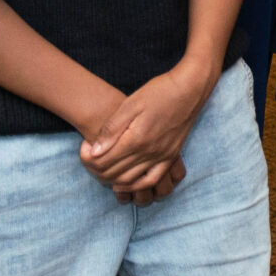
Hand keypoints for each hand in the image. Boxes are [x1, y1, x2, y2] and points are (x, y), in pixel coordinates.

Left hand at [81, 66, 211, 193]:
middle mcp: (149, 153)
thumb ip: (111, 129)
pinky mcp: (171, 157)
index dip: (86, 158)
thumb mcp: (130, 104)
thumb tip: (94, 152)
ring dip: (110, 179)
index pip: (101, 162)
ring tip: (102, 167)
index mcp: (136, 139)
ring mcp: (162, 157)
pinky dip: (135, 186)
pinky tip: (123, 183)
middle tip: (89, 156)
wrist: (190, 88)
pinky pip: (151, 180)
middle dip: (94, 169)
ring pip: (129, 181)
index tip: (85, 145)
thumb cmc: (158, 91)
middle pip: (112, 174)